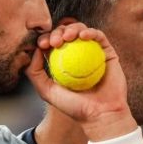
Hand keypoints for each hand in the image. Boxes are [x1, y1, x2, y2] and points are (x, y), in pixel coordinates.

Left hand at [26, 23, 135, 140]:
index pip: (52, 43)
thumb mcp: (46, 91)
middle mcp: (78, 55)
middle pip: (65, 33)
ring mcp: (93, 52)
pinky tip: (83, 36)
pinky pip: (99, 36)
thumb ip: (34, 72)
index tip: (42, 44)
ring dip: (72, 29)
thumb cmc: (74, 107)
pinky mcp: (107, 52)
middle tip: (55, 41)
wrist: (101, 114)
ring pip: (81, 30)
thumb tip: (35, 50)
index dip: (46, 38)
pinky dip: (90, 32)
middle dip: (57, 32)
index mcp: (63, 61)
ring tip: (68, 37)